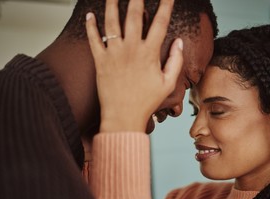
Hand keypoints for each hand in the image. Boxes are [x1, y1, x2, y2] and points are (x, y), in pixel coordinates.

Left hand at [86, 0, 182, 132]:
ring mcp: (114, 54)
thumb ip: (175, 61)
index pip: (160, 22)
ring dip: (112, 4)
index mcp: (149, 53)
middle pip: (134, 15)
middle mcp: (131, 49)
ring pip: (111, 22)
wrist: (123, 116)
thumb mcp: (168, 84)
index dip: (165, 5)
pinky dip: (91, 26)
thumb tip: (178, 42)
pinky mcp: (100, 61)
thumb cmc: (145, 102)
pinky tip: (90, 15)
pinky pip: (93, 39)